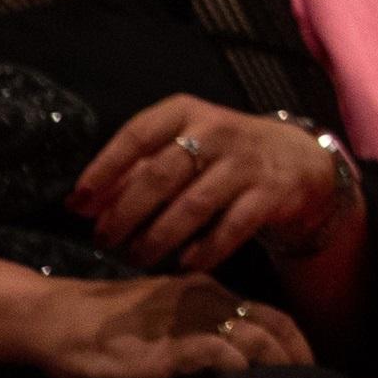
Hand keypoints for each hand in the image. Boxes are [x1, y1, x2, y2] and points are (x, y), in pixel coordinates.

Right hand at [24, 272, 312, 377]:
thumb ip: (199, 349)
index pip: (272, 316)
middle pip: (275, 325)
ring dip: (279, 367)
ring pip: (255, 337)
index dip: (300, 343)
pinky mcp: (165, 344)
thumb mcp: (164, 334)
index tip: (317, 372)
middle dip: (301, 358)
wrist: (55, 319)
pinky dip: (238, 371)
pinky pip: (217, 353)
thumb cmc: (107, 333)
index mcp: (211, 294)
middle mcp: (208, 299)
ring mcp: (188, 318)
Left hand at [74, 96, 346, 272]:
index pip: (137, 134)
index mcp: (186, 113)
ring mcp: (247, 162)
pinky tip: (184, 264)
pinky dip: (205, 249)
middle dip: (126, 213)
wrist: (299, 160)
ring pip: (194, 204)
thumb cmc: (220, 156)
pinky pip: (232, 227)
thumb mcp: (179, 149)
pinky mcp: (273, 192)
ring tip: (137, 258)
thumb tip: (78, 204)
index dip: (104, 169)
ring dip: (158, 237)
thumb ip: (133, 172)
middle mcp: (217, 131)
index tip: (79, 202)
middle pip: (161, 174)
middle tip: (105, 241)